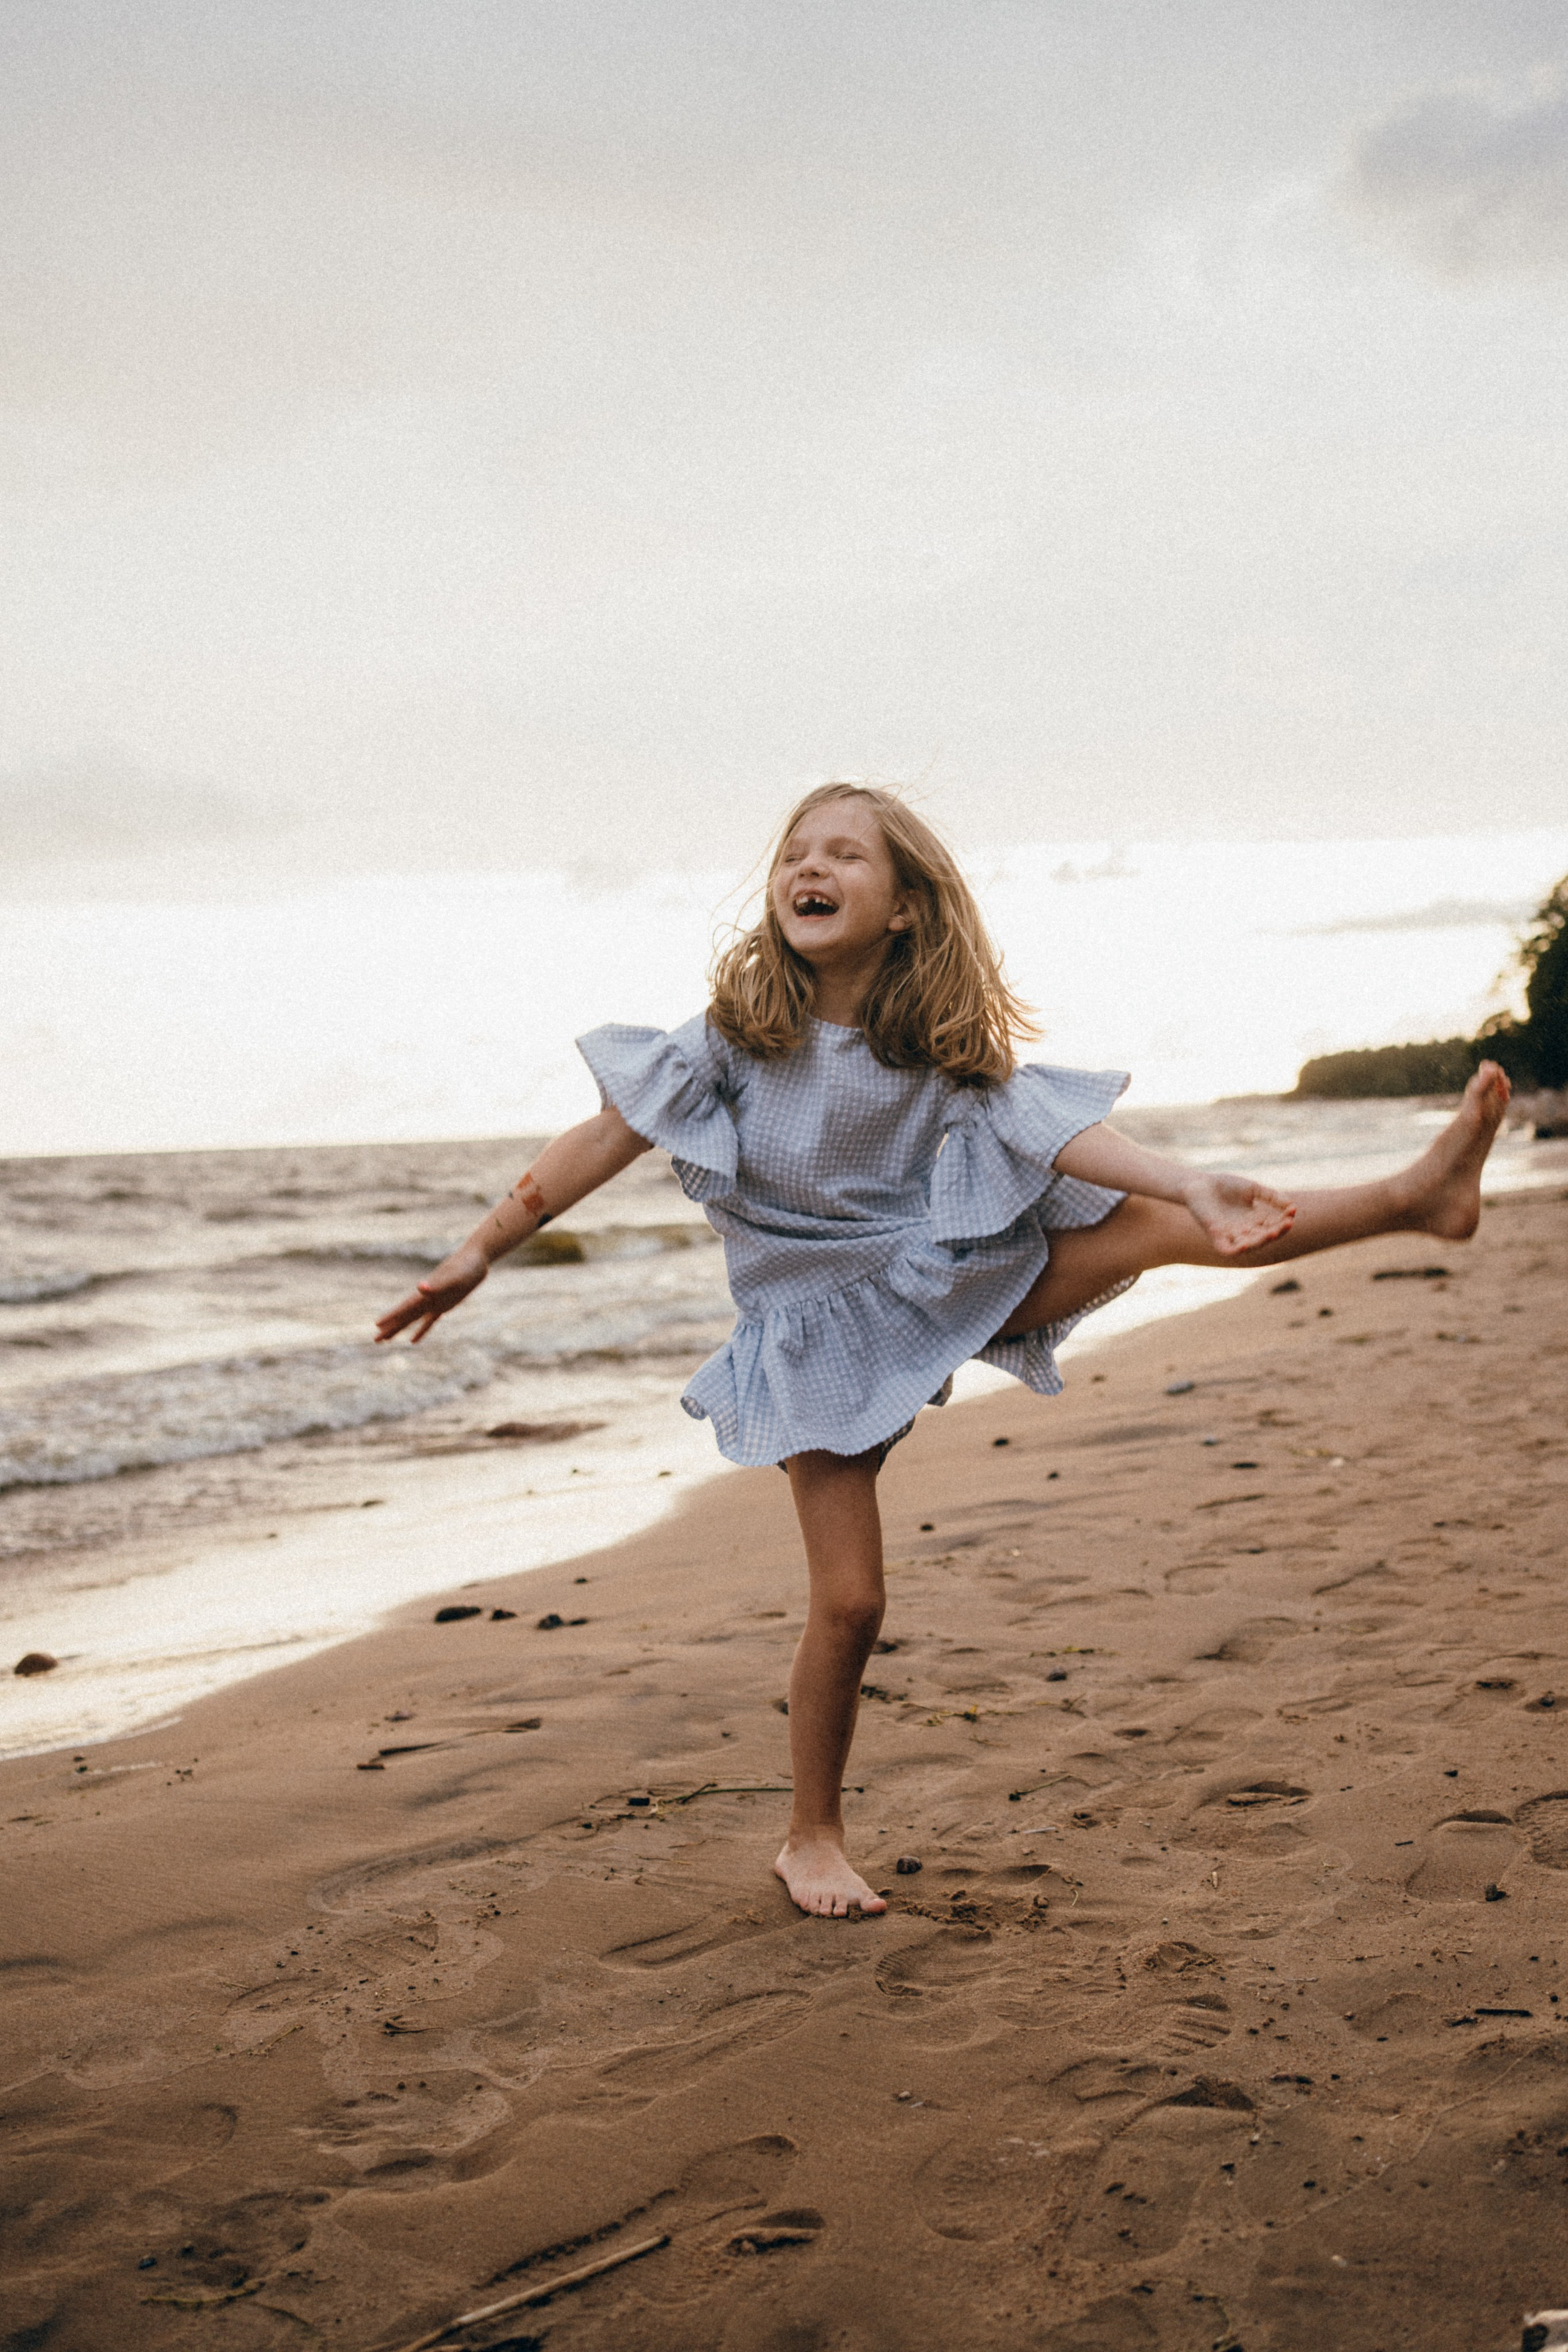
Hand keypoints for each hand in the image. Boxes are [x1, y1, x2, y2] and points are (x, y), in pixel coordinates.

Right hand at [374, 1245, 487, 1344]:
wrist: (475, 1259)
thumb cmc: (465, 1266)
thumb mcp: (454, 1277)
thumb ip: (437, 1284)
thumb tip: (420, 1287)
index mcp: (426, 1292)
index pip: (405, 1307)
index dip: (391, 1316)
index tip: (377, 1324)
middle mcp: (427, 1298)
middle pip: (404, 1316)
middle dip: (390, 1328)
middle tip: (375, 1340)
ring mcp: (435, 1302)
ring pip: (412, 1319)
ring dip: (400, 1329)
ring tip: (386, 1340)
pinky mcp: (445, 1305)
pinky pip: (429, 1321)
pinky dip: (421, 1331)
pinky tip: (412, 1340)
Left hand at [1181, 1172, 1296, 1257]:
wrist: (1199, 1183)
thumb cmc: (1225, 1185)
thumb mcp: (1253, 1189)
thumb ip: (1271, 1197)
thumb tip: (1292, 1206)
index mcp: (1255, 1221)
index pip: (1274, 1226)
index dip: (1284, 1222)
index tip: (1292, 1212)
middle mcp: (1245, 1231)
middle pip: (1265, 1237)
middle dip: (1277, 1231)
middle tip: (1286, 1223)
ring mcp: (1231, 1235)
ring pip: (1250, 1245)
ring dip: (1262, 1241)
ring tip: (1273, 1233)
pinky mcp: (1216, 1236)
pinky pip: (1227, 1249)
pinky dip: (1236, 1250)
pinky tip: (1245, 1245)